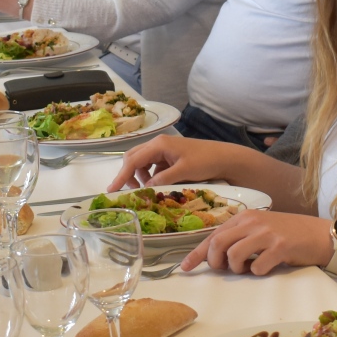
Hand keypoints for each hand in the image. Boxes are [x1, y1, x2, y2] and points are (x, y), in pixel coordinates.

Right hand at [108, 135, 243, 190]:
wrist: (225, 158)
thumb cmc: (206, 161)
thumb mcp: (183, 172)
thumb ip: (162, 179)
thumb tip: (146, 188)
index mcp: (159, 144)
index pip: (133, 161)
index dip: (121, 176)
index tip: (111, 189)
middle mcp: (158, 144)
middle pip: (133, 158)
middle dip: (129, 175)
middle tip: (132, 192)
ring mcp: (164, 149)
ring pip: (142, 162)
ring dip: (140, 176)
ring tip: (148, 190)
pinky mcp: (169, 156)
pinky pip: (152, 165)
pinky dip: (151, 176)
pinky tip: (158, 185)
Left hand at [180, 209, 331, 273]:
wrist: (320, 235)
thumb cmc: (289, 235)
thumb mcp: (260, 230)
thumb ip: (240, 238)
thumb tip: (215, 257)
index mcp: (245, 217)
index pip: (213, 235)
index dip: (197, 253)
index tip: (185, 268)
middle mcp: (253, 222)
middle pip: (218, 244)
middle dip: (216, 262)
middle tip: (226, 269)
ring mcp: (267, 234)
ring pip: (234, 256)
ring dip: (237, 269)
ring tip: (250, 268)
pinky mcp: (280, 247)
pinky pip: (258, 267)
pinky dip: (258, 273)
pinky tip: (267, 267)